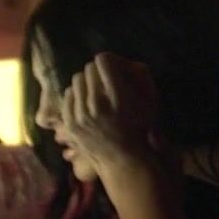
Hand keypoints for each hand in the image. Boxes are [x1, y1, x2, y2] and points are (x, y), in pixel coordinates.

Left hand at [60, 53, 162, 168]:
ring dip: (87, 82)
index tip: (111, 67)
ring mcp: (82, 116)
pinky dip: (78, 95)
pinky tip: (86, 103)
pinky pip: (68, 94)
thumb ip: (140, 74)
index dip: (108, 60)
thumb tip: (122, 59)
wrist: (123, 159)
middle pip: (89, 69)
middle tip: (104, 80)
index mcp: (119, 98)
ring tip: (95, 92)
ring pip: (77, 79)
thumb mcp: (150, 100)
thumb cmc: (140, 126)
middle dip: (97, 71)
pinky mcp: (70, 123)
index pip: (103, 61)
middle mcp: (98, 106)